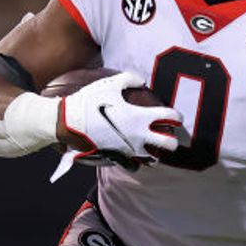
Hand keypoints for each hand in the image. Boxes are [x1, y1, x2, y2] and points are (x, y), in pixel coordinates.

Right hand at [57, 71, 182, 167]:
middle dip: (172, 141)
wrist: (68, 122)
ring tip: (152, 147)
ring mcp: (129, 149)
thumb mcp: (110, 84)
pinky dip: (137, 162)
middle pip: (169, 145)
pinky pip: (134, 166)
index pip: (170, 117)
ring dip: (156, 153)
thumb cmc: (89, 101)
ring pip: (154, 159)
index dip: (177, 116)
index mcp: (140, 116)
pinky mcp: (117, 158)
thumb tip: (142, 81)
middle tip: (168, 136)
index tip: (176, 117)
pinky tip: (134, 156)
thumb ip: (130, 79)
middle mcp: (138, 135)